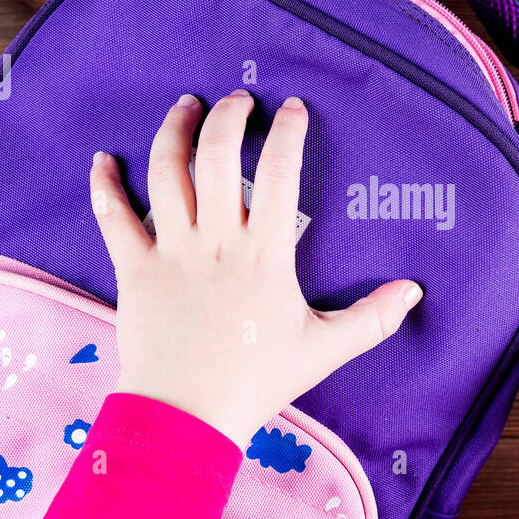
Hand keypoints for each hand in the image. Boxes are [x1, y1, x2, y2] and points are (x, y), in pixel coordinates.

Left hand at [89, 90, 422, 447]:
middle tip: (239, 100)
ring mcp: (170, 251)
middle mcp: (215, 241)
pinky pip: (113, 217)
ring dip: (174, 131)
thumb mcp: (324, 349)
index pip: (278, 173)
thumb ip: (373, 318)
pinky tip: (103, 159)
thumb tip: (415, 291)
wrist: (187, 417)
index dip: (286, 132)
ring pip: (165, 173)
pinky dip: (105, 185)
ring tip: (186, 105)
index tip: (293, 108)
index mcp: (264, 253)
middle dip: (228, 117)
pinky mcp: (134, 269)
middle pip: (215, 156)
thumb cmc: (257, 382)